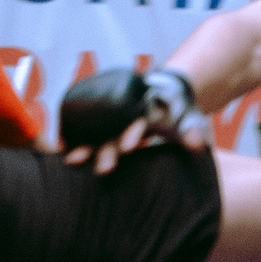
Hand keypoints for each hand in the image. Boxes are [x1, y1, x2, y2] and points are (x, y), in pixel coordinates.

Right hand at [58, 67, 208, 173]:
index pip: (138, 120)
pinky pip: (85, 132)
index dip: (133, 132)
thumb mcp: (188, 120)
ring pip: (96, 132)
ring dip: (85, 146)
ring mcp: (112, 118)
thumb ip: (190, 132)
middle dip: (107, 148)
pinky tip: (62, 155)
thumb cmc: (176, 112)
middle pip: (113, 129)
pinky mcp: (102, 124)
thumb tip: (197, 145)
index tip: (129, 147)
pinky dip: (74, 141)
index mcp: (145, 108)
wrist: (163, 93)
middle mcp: (125, 111)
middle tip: (102, 168)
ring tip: (72, 160)